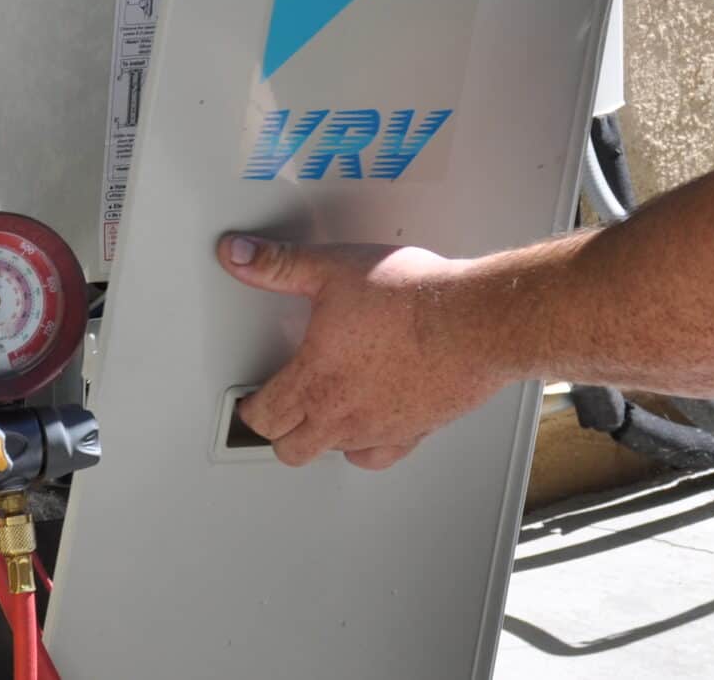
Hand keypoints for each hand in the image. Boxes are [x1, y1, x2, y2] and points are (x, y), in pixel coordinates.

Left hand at [219, 234, 511, 469]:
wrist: (474, 320)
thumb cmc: (413, 299)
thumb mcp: (334, 268)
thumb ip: (280, 265)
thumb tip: (238, 256)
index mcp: (315, 379)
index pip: (265, 416)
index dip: (250, 409)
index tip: (250, 401)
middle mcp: (344, 415)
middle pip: (292, 449)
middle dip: (278, 432)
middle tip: (276, 413)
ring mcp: (380, 429)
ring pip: (334, 454)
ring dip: (320, 439)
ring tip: (318, 417)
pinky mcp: (415, 431)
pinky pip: (379, 456)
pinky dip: (365, 447)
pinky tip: (368, 430)